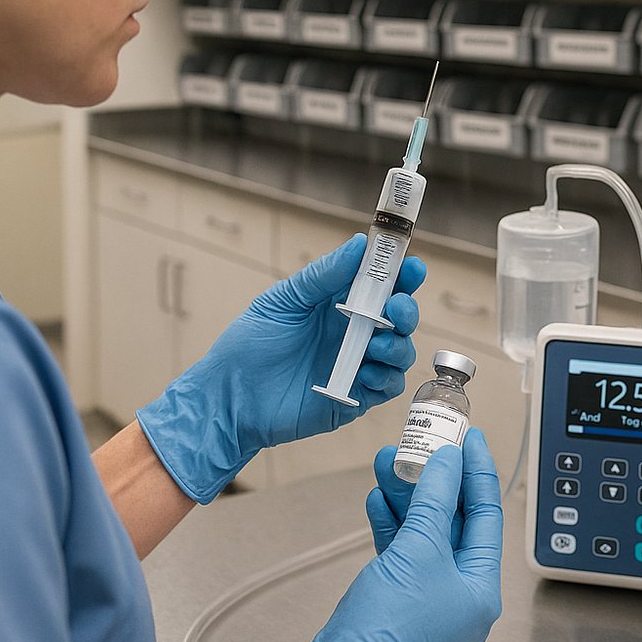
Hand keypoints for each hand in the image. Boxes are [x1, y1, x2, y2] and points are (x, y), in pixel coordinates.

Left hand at [137, 234, 424, 501]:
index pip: (382, 285)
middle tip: (396, 308)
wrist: (228, 398)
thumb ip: (325, 275)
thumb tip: (360, 243)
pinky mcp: (354, 397)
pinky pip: (388, 387)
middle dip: (407, 310)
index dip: (403, 275)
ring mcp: (356, 365)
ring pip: (401, 352)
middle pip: (399, 318)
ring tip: (376, 345)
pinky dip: (385, 378)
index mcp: (339, 304)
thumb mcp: (285, 301)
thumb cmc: (249, 345)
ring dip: (398, 345)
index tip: (412, 267)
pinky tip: (365, 373)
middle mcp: (353, 333)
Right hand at [238, 429, 503, 641]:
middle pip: (454, 521)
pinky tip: (378, 498)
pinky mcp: (397, 601)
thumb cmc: (386, 633)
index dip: (477, 471)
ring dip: (407, 496)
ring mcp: (427, 599)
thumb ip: (434, 500)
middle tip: (424, 443)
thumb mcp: (418, 551)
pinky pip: (401, 552)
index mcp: (481, 588)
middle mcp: (459, 594)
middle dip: (434, 480)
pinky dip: (390, 524)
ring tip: (389, 461)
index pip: (487, 514)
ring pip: (423, 533)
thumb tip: (447, 464)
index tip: (468, 438)